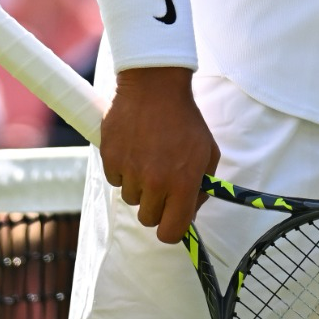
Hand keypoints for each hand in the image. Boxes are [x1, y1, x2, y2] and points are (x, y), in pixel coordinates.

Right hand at [99, 67, 219, 244]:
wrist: (154, 87)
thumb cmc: (185, 119)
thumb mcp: (208, 151)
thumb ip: (203, 185)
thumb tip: (191, 212)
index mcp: (183, 182)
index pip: (171, 232)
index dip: (171, 230)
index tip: (171, 220)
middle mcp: (155, 182)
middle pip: (148, 220)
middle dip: (156, 206)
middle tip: (161, 182)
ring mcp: (131, 172)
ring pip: (132, 200)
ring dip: (140, 186)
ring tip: (149, 157)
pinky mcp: (110, 161)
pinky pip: (116, 181)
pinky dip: (124, 171)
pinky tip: (135, 148)